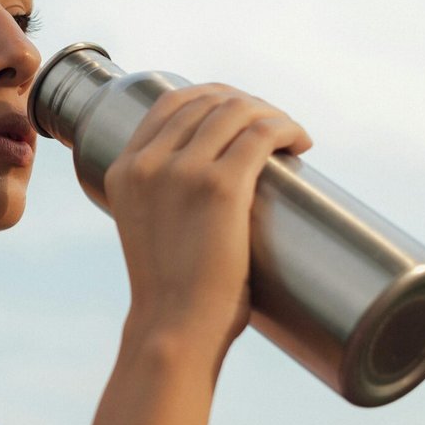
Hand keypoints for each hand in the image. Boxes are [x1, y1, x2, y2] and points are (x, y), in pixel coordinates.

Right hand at [103, 83, 312, 355]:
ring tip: (291, 136)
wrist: (174, 327)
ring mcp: (183, 171)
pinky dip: (286, 127)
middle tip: (274, 130)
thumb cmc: (172, 293)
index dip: (213, 97)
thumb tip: (211, 186)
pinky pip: (261, 134)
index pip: (170, 102)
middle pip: (207, 102)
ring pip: (238, 112)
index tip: (241, 114)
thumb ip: (164, 201)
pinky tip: (299, 140)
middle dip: (248, 105)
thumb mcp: (149, 230)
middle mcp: (148, 163)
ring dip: (272, 114)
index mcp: (124, 170)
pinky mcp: (221, 186)